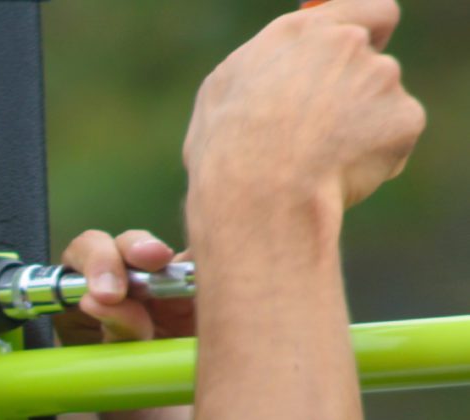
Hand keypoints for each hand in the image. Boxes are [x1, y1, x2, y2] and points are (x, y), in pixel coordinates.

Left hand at [53, 229, 193, 419]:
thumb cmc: (126, 412)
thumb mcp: (113, 379)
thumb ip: (113, 338)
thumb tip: (103, 301)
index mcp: (82, 306)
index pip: (79, 263)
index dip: (93, 263)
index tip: (106, 292)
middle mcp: (120, 292)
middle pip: (120, 247)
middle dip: (132, 248)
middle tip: (149, 260)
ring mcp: (160, 294)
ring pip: (165, 255)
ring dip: (172, 259)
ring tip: (180, 274)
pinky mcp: (197, 302)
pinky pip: (204, 274)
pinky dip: (210, 270)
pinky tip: (213, 281)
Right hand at [183, 0, 424, 210]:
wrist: (261, 191)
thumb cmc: (228, 149)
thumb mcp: (223, 91)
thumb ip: (266, 65)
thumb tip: (277, 68)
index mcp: (301, 32)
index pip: (368, 9)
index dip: (368, 30)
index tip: (360, 51)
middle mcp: (347, 43)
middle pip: (373, 59)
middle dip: (357, 90)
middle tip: (325, 130)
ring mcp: (382, 77)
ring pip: (382, 101)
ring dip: (363, 125)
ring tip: (320, 162)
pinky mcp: (404, 117)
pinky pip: (395, 137)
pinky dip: (376, 155)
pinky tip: (339, 175)